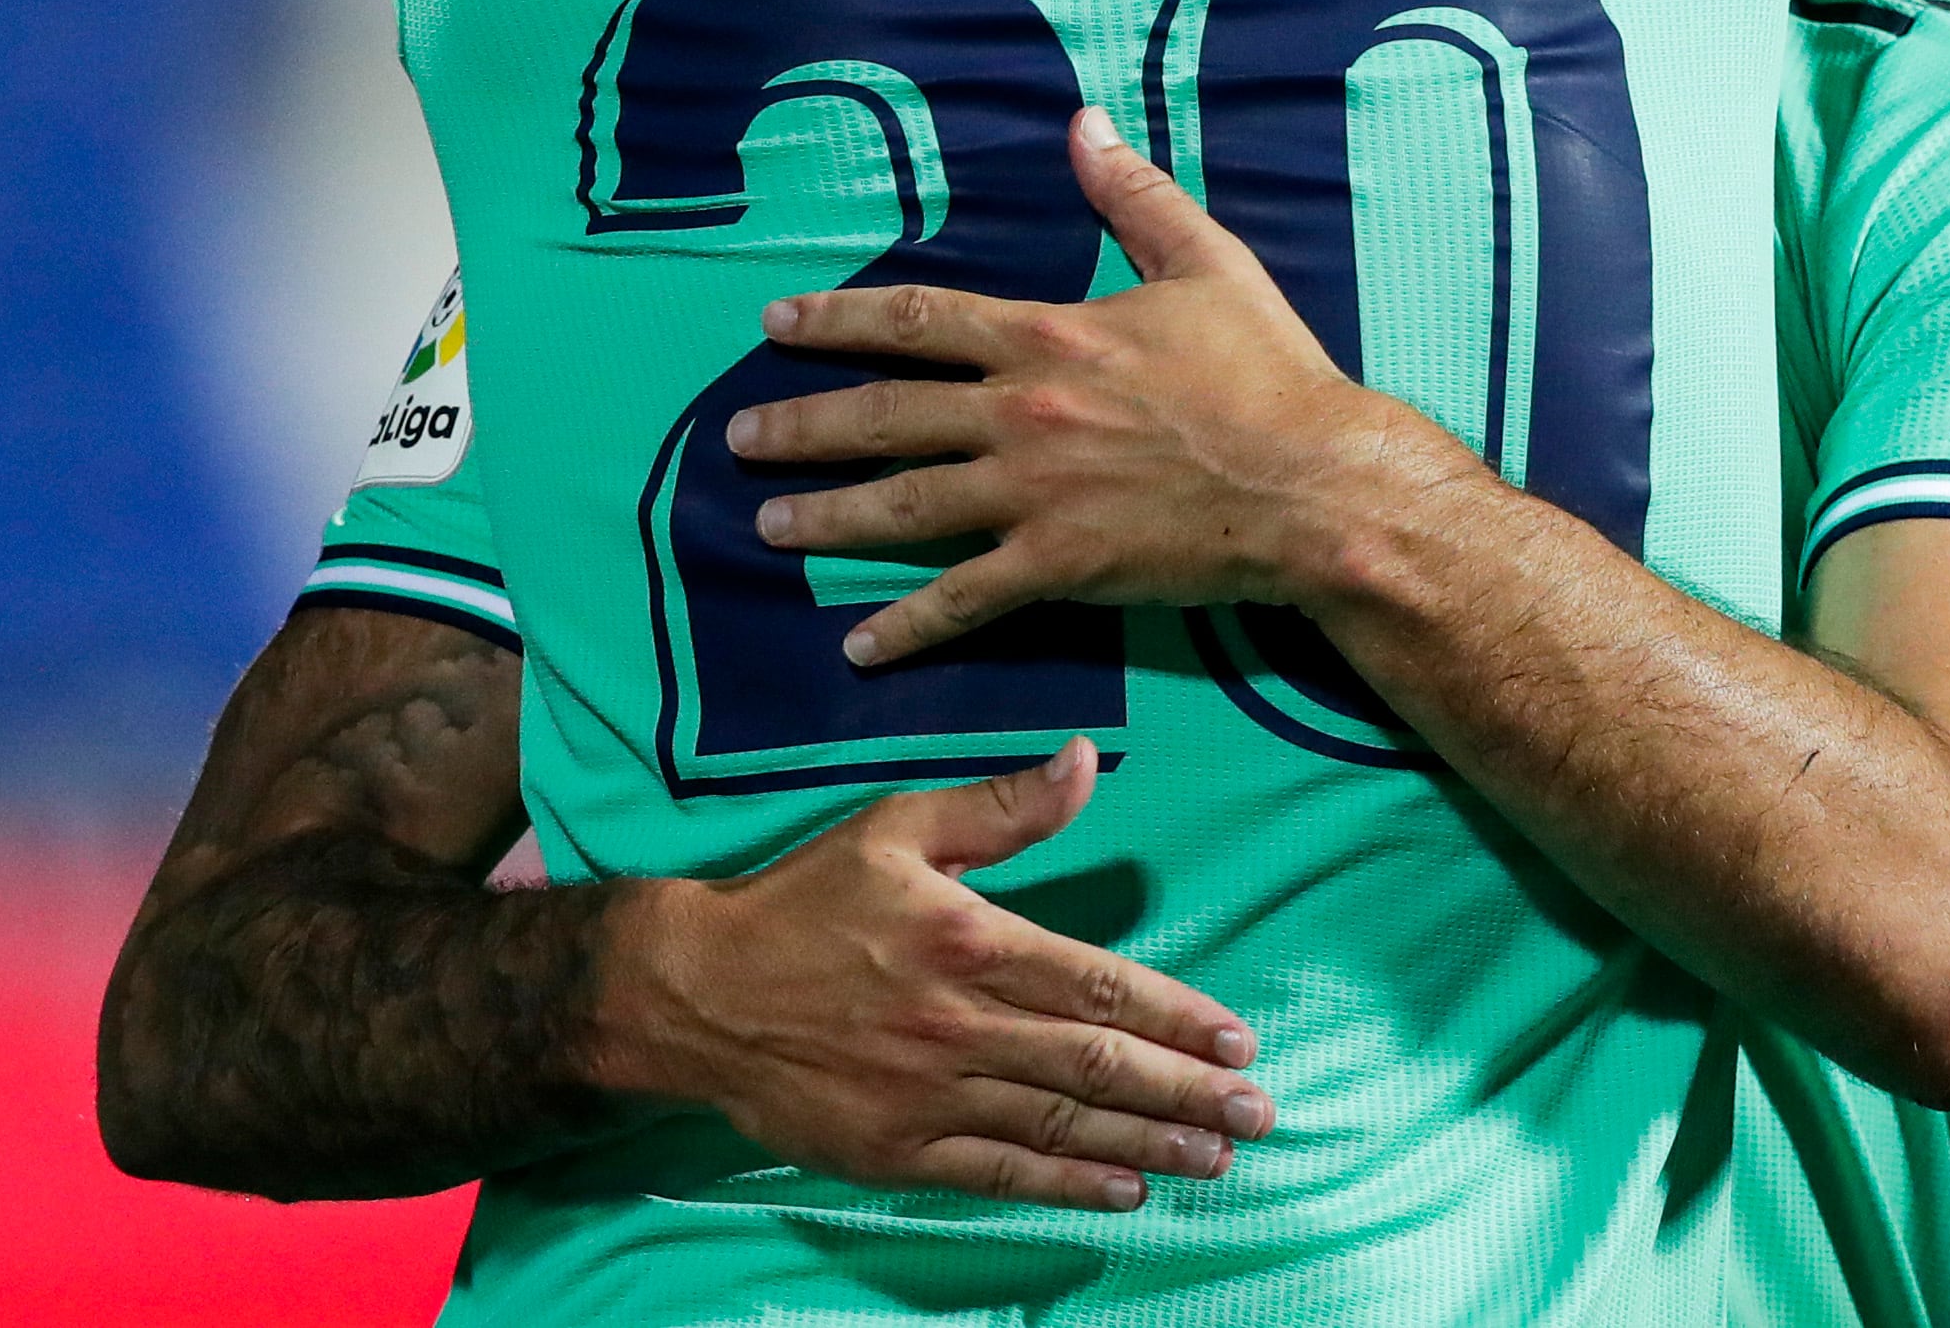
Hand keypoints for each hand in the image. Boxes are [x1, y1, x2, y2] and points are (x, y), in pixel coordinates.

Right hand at [593, 739, 1268, 1211]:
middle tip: (1257, 1112)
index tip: (1238, 1039)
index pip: (1097, 987)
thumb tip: (1086, 760)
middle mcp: (958, 1028)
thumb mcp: (899, 827)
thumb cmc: (804, 901)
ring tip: (1215, 1157)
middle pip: (1095, 1066)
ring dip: (1147, 1144)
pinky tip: (1126, 1188)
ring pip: (1059, 1126)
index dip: (1176, 1016)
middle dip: (1186, 1092)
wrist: (692, 993)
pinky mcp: (894, 1152)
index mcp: (970, 944)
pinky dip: (1066, 1183)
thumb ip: (1001, 806)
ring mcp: (927, 1098)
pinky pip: (997, 1173)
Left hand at [735, 108, 1473, 664]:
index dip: (837, 318)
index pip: (917, 319)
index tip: (773, 323)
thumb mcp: (1208, 262)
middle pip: (884, 415)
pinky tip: (858, 647)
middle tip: (738, 436)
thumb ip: (1136, 196)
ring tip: (766, 526)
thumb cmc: (1268, 371)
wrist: (1314, 483)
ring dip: (826, 517)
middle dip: (800, 424)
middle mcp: (1021, 412)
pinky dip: (905, 626)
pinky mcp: (1058, 566)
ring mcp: (1032, 495)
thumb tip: (1085, 123)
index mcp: (1048, 335)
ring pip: (902, 505)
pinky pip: (963, 599)